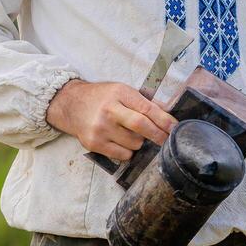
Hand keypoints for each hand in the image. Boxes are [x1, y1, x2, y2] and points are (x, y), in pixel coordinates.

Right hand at [46, 80, 178, 161]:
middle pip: (141, 126)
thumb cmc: (101, 97)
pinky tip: (121, 142)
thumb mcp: (121, 91)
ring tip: (130, 134)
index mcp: (119, 93)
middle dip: (158, 135)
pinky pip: (122, 155)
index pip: (147, 108)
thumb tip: (168, 115)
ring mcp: (101, 128)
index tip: (175, 128)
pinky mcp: (94, 144)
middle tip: (166, 140)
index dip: (164, 120)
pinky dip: (128, 151)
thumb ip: (142, 102)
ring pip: (134, 144)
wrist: (70, 104)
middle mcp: (109, 110)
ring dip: (139, 142)